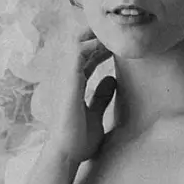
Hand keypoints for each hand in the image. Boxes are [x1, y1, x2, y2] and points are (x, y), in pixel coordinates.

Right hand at [47, 23, 114, 165]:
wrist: (66, 153)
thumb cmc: (78, 140)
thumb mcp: (95, 115)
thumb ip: (101, 97)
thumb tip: (112, 80)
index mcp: (72, 85)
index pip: (84, 58)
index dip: (99, 48)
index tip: (118, 45)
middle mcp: (66, 78)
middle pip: (79, 45)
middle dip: (97, 35)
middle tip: (118, 31)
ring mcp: (65, 77)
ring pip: (78, 43)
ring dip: (96, 34)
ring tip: (115, 31)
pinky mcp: (69, 80)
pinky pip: (79, 51)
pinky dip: (94, 43)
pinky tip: (111, 43)